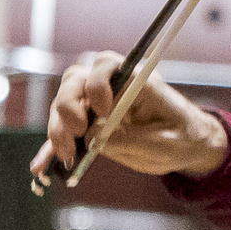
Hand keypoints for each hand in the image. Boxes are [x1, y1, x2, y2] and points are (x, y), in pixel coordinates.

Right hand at [35, 52, 227, 184]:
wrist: (189, 147)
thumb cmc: (183, 139)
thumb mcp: (164, 144)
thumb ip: (130, 139)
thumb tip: (92, 135)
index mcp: (137, 81)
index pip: (105, 64)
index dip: (97, 84)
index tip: (105, 112)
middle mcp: (113, 87)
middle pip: (75, 80)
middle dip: (68, 105)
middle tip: (78, 132)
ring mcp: (97, 105)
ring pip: (63, 103)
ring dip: (58, 128)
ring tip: (67, 154)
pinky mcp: (90, 124)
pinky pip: (64, 130)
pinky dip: (51, 146)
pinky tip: (41, 165)